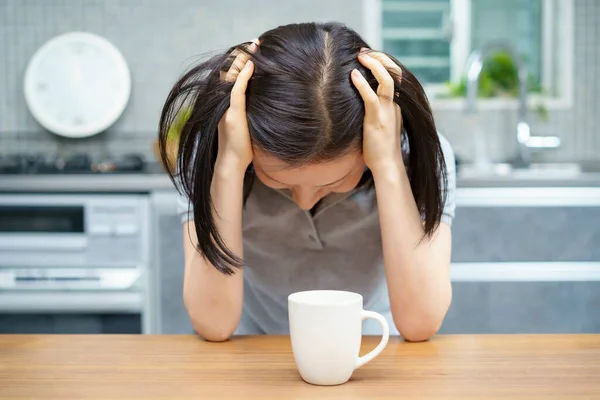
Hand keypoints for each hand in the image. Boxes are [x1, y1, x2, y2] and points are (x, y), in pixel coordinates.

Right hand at [217, 41, 257, 170]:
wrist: (233, 162)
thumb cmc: (243, 147)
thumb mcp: (249, 123)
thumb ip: (254, 110)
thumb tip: (269, 102)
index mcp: (228, 102)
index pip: (232, 74)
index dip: (242, 60)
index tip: (255, 48)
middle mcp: (224, 101)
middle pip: (231, 70)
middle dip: (243, 55)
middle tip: (256, 41)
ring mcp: (227, 106)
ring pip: (232, 76)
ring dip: (243, 60)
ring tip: (254, 46)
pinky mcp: (233, 113)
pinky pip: (237, 89)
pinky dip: (243, 76)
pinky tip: (252, 65)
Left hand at [351, 50, 403, 173]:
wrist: (387, 165)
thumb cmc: (379, 149)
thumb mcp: (380, 124)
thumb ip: (375, 111)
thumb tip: (360, 102)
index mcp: (396, 105)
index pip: (395, 76)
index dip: (383, 63)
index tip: (368, 56)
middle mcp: (395, 105)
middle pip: (394, 72)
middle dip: (380, 58)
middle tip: (363, 51)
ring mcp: (388, 111)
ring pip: (386, 80)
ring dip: (374, 65)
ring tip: (361, 56)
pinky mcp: (377, 119)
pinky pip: (371, 97)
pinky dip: (362, 83)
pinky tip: (353, 75)